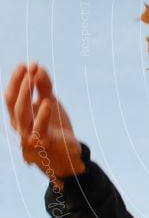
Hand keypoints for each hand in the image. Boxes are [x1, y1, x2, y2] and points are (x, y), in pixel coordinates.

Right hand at [4, 62, 84, 187]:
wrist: (68, 154)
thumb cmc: (55, 129)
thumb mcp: (50, 104)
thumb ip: (44, 88)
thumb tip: (38, 68)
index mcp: (19, 117)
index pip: (10, 97)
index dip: (15, 80)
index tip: (25, 64)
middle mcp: (19, 126)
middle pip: (12, 103)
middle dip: (19, 83)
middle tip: (28, 68)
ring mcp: (28, 136)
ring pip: (21, 114)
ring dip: (25, 94)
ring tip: (32, 78)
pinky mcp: (42, 143)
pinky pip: (39, 128)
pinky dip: (42, 115)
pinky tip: (46, 102)